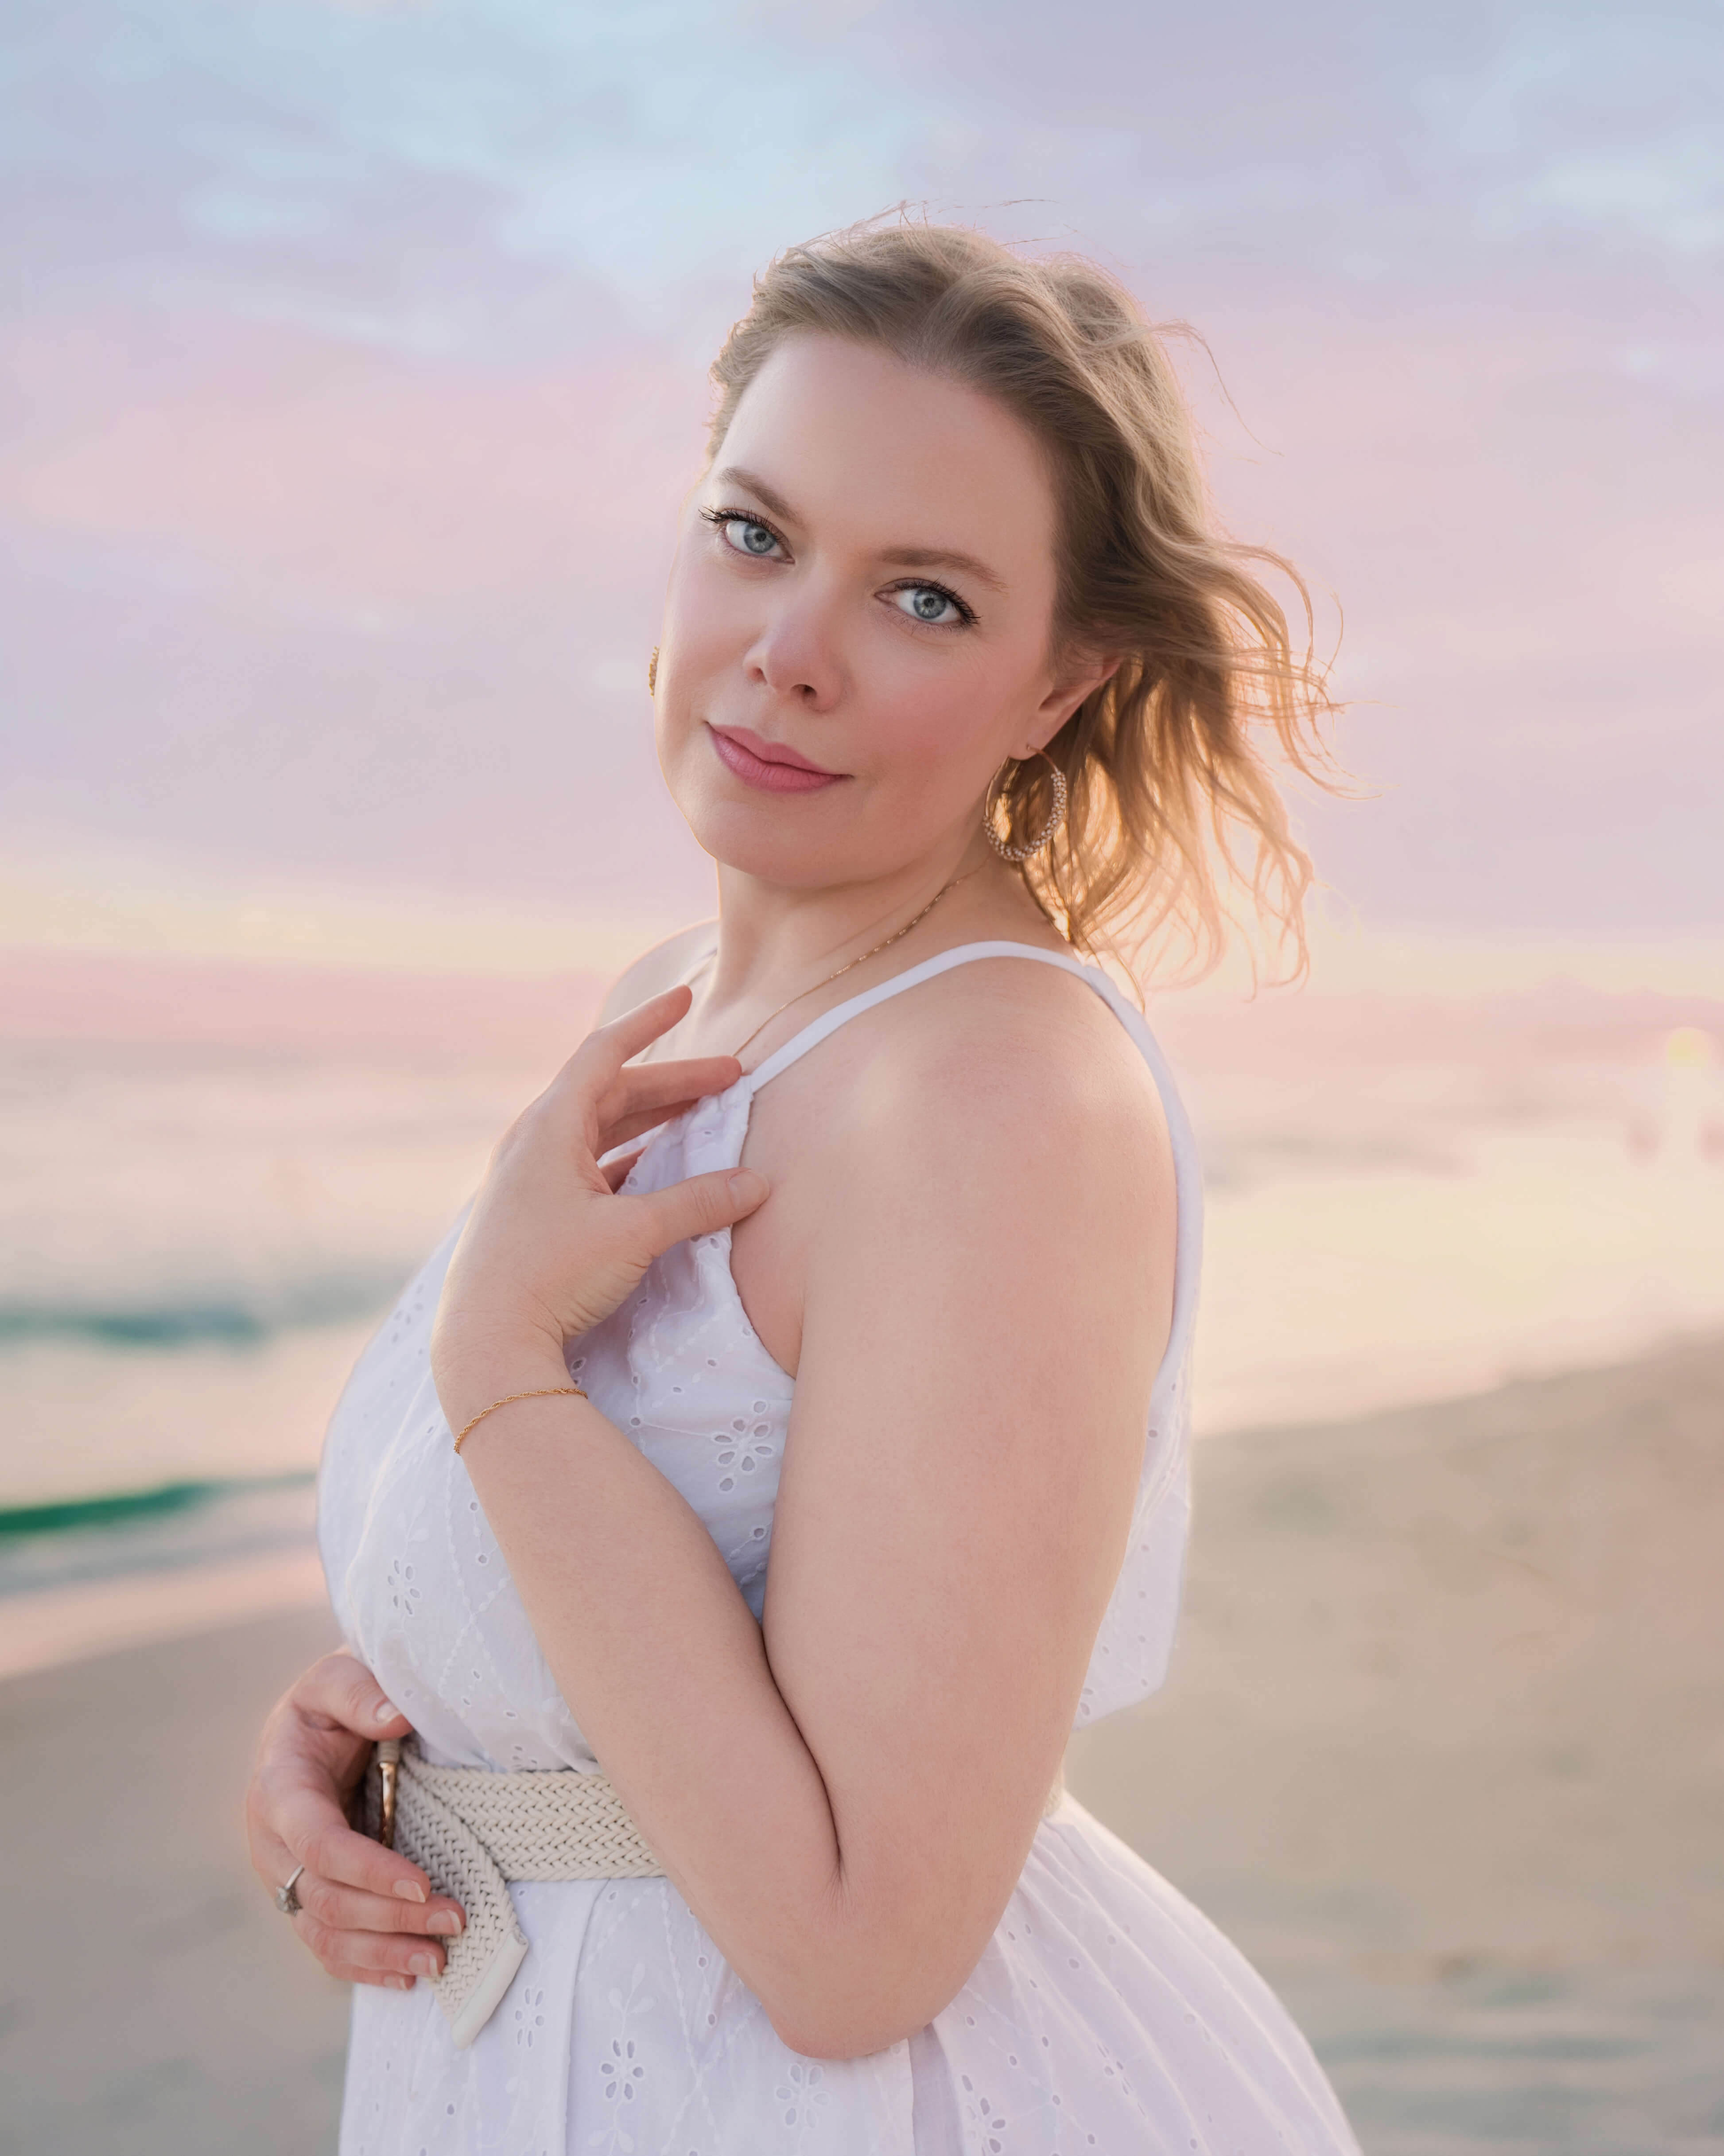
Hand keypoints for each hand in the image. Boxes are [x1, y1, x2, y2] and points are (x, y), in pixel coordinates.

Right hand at [245, 1651, 466, 1989]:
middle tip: (456, 1920)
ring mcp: (285, 1878)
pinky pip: (327, 1944)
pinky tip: (407, 1977)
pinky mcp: (303, 1897)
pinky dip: (365, 1966)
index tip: (423, 1885)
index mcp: (279, 1791)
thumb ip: (360, 1692)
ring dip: (382, 1954)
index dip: (369, 1870)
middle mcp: (273, 1845)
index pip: (319, 1844)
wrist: (315, 1724)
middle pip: (327, 1899)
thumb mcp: (338, 1676)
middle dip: (390, 1918)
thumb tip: (396, 1714)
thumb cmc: (332, 1699)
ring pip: (325, 1933)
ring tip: (439, 1962)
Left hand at [431, 987, 768, 1415]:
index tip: (686, 998)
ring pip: (599, 1131)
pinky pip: (589, 1169)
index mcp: (549, 1127)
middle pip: (610, 1093)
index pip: (605, 1053)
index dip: (650, 1023)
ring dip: (651, 1120)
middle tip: (728, 1078)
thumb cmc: (551, 1277)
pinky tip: (659, 1174)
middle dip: (672, 1083)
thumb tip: (756, 1184)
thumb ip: (698, 1203)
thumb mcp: (635, 1234)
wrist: (486, 1346)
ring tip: (700, 1118)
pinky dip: (629, 1160)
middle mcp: (533, 1144)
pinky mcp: (532, 1217)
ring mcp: (528, 1181)